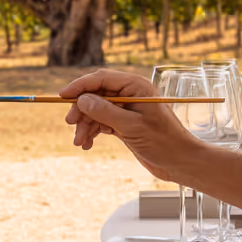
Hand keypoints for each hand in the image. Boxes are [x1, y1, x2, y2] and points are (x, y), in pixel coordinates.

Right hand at [60, 69, 241, 210]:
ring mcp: (127, 109)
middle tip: (71, 124)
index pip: (101, 79)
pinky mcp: (125, 123)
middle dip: (81, 110)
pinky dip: (93, 132)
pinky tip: (88, 144)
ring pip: (96, 111)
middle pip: (95, 95)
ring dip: (86, 125)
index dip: (79, 86)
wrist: (180, 162)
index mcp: (135, 86)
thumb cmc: (163, 142)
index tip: (62, 95)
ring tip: (80, 142)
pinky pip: (102, 122)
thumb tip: (82, 100)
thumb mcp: (131, 127)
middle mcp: (130, 94)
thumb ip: (105, 111)